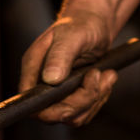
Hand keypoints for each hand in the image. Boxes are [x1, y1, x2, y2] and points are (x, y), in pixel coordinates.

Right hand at [19, 7, 118, 125]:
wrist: (96, 23)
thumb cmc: (82, 23)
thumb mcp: (72, 36)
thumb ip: (60, 56)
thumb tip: (51, 79)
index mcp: (34, 69)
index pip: (32, 103)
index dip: (52, 110)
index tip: (77, 95)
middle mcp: (42, 83)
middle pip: (55, 114)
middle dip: (82, 101)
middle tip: (97, 76)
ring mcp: (57, 91)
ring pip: (73, 116)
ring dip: (94, 99)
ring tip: (106, 75)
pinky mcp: (72, 95)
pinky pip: (84, 111)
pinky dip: (99, 98)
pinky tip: (107, 78)